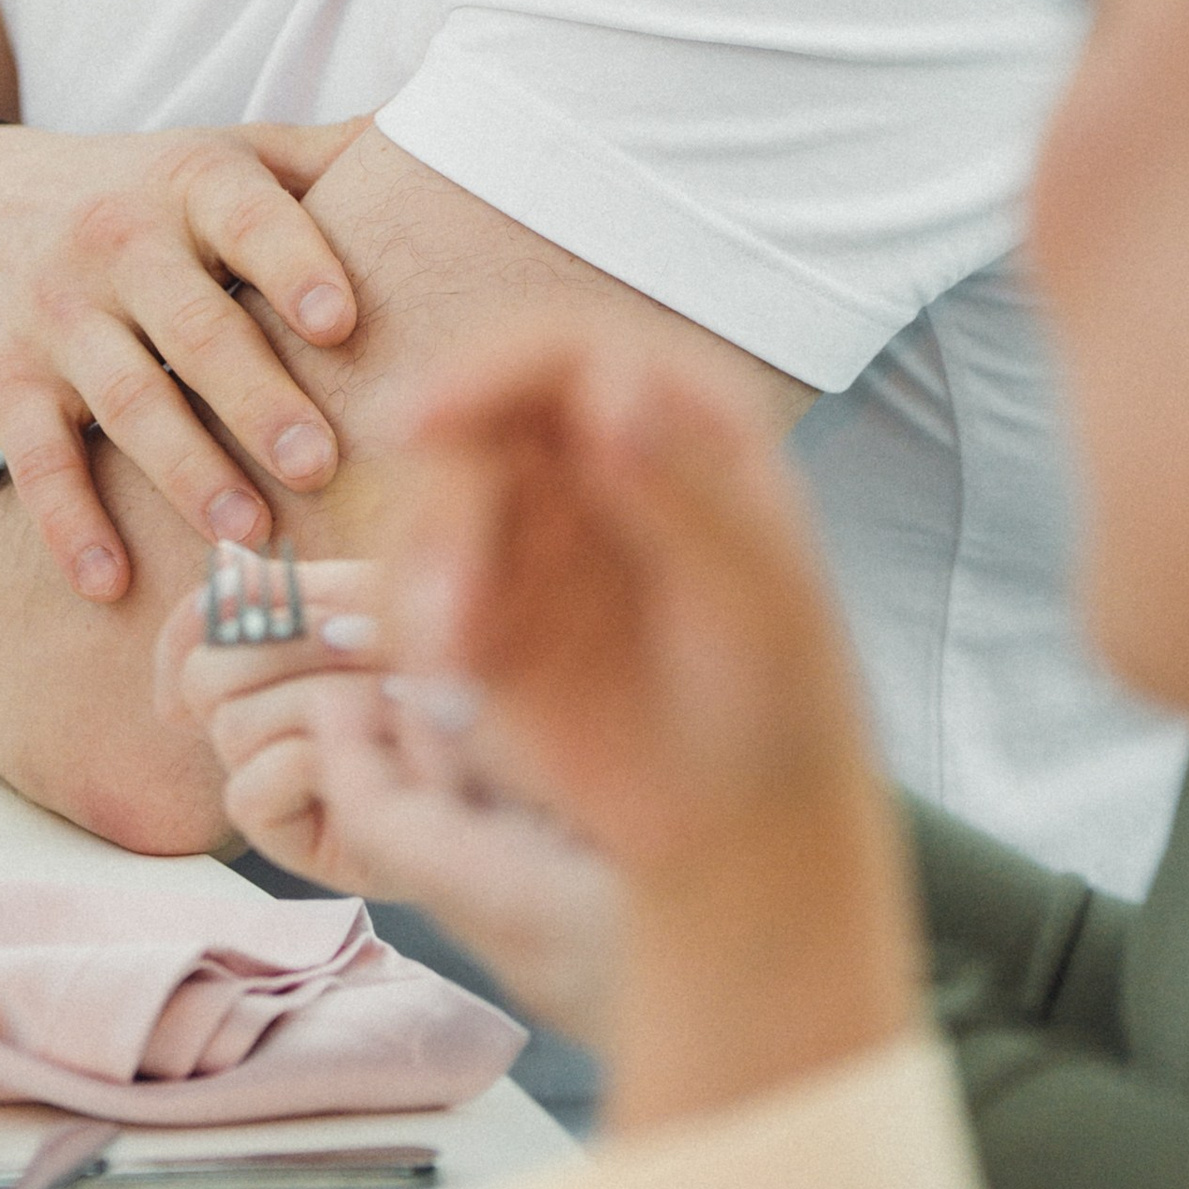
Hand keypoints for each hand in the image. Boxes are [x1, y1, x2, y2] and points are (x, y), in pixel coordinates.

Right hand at [0, 119, 366, 599]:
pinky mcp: (3, 384)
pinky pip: (36, 461)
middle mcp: (119, 244)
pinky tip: (110, 582)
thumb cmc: (133, 194)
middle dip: (257, 398)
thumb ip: (322, 158)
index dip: (294, 264)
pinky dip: (70, 522)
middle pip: (194, 327)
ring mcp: (55, 318)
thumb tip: (463, 133)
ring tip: (248, 529)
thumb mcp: (217, 153)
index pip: (247, 218)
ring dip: (185, 470)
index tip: (341, 323)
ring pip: (125, 399)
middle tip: (321, 464)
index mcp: (190, 184)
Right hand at [152, 560, 623, 1039]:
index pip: (199, 622)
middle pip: (206, 670)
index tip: (243, 598)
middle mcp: (262, 717)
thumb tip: (226, 559)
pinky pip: (250, 785)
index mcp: (280, 652)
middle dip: (286, 645)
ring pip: (230, 722)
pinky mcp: (293, 838)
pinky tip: (380, 752)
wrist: (552, 769)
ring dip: (322, 697)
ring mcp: (275, 778)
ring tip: (403, 699)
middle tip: (365, 642)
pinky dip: (314, 759)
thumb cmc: (485, 680)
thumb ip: (314, 588)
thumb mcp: (402, 609)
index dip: (207, 610)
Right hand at [381, 323, 919, 1128]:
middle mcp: (591, 458)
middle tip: (443, 587)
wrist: (739, 834)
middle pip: (474, 419)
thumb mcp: (753, 598)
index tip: (429, 421)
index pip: (564, 355)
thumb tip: (610, 387)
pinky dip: (413, 621)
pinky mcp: (483, 606)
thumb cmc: (778, 708)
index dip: (488, 373)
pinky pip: (410, 585)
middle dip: (444, 493)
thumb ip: (685, 490)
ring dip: (425, 566)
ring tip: (454, 655)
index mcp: (678, 423)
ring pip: (430, 501)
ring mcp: (531, 530)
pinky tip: (454, 677)